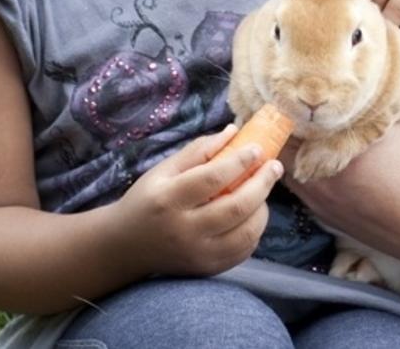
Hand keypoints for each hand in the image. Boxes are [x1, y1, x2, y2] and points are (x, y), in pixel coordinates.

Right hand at [111, 125, 281, 277]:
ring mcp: (197, 254)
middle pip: (235, 208)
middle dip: (262, 184)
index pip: (211, 179)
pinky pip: (243, 251)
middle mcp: (183, 230)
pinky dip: (255, 230)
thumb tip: (234, 131)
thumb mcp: (163, 170)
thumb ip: (199, 150)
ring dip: (263, 208)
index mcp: (168, 200)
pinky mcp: (207, 269)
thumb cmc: (147, 200)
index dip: (239, 162)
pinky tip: (253, 214)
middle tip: (275, 167)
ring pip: (246, 233)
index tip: (258, 149)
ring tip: (263, 191)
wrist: (125, 247)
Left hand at [284, 83, 399, 261]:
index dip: (273, 94)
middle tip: (280, 91)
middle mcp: (316, 179)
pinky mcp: (330, 217)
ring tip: (294, 117)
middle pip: (275, 143)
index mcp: (331, 148)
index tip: (275, 74)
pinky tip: (318, 150)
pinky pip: (301, 184)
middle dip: (276, 117)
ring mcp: (320, 202)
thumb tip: (392, 36)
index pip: (279, 119)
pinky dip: (301, 164)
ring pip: (285, 165)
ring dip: (287, 142)